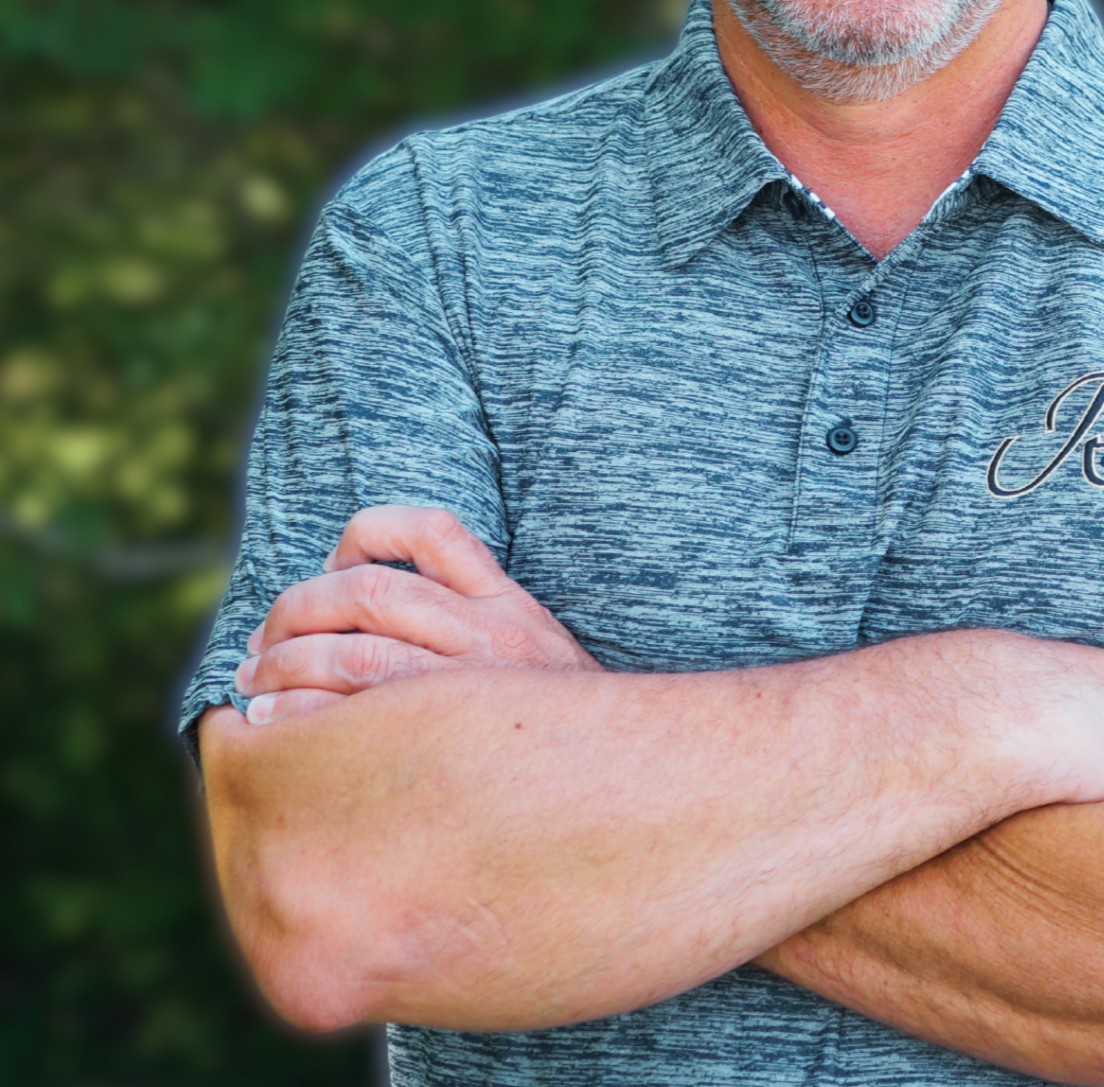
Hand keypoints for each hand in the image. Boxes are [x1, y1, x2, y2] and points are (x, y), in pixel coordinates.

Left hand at [234, 505, 600, 723]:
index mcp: (505, 601)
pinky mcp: (453, 746)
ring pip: (355, 651)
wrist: (626, 790)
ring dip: (288, 668)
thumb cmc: (558, 731)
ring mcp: (470, 689)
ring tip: (255, 697)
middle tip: (257, 654)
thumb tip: (372, 589)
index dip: (354, 544)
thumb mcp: (537, 651)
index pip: (421, 534)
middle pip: (367, 591)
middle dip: (295, 615)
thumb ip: (475, 611)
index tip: (315, 581)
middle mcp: (488, 633)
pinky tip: (278, 728)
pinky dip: (304, 713)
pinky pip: (358, 717)